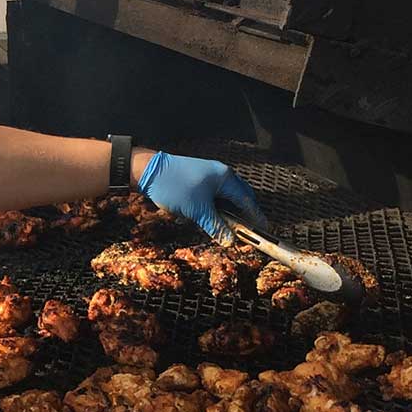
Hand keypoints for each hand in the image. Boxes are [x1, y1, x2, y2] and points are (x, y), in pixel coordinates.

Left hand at [136, 152, 265, 244]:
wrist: (148, 170)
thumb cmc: (174, 186)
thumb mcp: (197, 211)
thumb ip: (216, 226)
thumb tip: (230, 241)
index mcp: (225, 178)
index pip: (247, 200)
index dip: (255, 217)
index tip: (264, 229)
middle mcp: (220, 173)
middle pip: (239, 197)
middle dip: (242, 215)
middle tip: (244, 232)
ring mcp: (209, 174)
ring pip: (225, 197)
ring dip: (225, 212)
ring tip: (223, 227)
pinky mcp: (198, 179)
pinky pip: (212, 195)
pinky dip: (213, 207)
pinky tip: (204, 218)